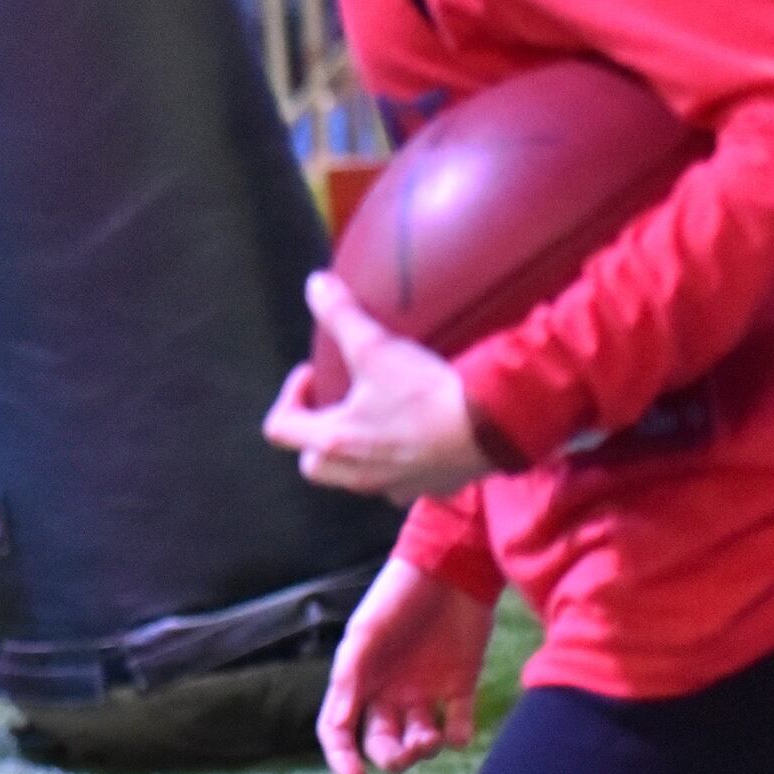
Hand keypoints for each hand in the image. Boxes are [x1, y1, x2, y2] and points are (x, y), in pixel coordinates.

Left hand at [264, 273, 492, 503]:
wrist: (494, 427)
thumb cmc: (427, 393)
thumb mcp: (377, 348)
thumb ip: (341, 316)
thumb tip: (315, 285)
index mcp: (333, 442)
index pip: (279, 428)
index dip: (289, 396)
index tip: (312, 374)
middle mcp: (357, 474)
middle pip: (312, 461)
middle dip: (316, 431)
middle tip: (340, 399)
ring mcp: (393, 487)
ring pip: (354, 475)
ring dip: (355, 449)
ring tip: (377, 414)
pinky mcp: (428, 488)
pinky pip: (399, 481)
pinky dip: (398, 461)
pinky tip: (417, 434)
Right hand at [315, 557, 494, 773]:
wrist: (453, 567)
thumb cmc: (399, 595)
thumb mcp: (366, 632)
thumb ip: (350, 678)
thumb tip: (338, 725)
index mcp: (358, 680)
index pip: (339, 730)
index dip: (341, 757)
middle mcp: (389, 692)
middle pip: (382, 743)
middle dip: (391, 757)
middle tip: (407, 751)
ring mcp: (426, 692)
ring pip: (419, 741)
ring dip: (422, 750)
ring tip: (431, 737)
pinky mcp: (461, 687)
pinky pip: (458, 727)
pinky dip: (457, 737)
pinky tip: (455, 730)